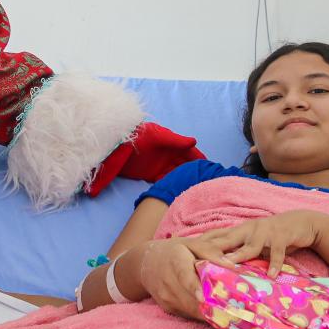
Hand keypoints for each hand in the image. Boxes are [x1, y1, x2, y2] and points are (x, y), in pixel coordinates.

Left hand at [84, 123, 204, 195]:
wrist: (116, 144)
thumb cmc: (138, 135)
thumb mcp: (158, 136)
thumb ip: (175, 140)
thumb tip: (194, 141)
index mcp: (172, 144)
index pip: (189, 153)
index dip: (200, 159)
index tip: (212, 168)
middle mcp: (168, 156)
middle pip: (185, 165)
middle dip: (195, 173)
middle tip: (208, 183)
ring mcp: (159, 165)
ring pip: (177, 175)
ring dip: (185, 181)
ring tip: (197, 190)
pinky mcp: (150, 174)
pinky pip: (165, 181)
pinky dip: (172, 186)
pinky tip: (180, 193)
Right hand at [137, 238, 232, 318]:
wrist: (145, 264)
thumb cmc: (173, 251)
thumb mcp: (190, 243)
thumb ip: (210, 251)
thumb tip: (231, 265)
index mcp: (175, 262)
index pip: (184, 276)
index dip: (194, 287)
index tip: (204, 297)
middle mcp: (168, 282)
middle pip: (192, 299)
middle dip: (214, 305)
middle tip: (235, 309)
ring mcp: (167, 297)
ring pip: (193, 311)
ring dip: (211, 312)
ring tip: (230, 311)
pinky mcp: (168, 308)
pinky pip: (190, 314)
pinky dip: (203, 314)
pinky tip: (215, 309)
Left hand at [195, 211, 328, 276]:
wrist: (299, 223)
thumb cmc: (271, 237)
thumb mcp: (251, 242)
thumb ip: (236, 252)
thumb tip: (217, 267)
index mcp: (238, 230)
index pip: (214, 236)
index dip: (200, 243)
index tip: (183, 251)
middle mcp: (248, 229)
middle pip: (227, 240)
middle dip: (213, 249)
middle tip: (198, 261)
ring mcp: (264, 232)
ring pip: (250, 246)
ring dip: (240, 255)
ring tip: (229, 266)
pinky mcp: (281, 237)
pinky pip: (277, 252)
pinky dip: (275, 263)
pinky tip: (271, 275)